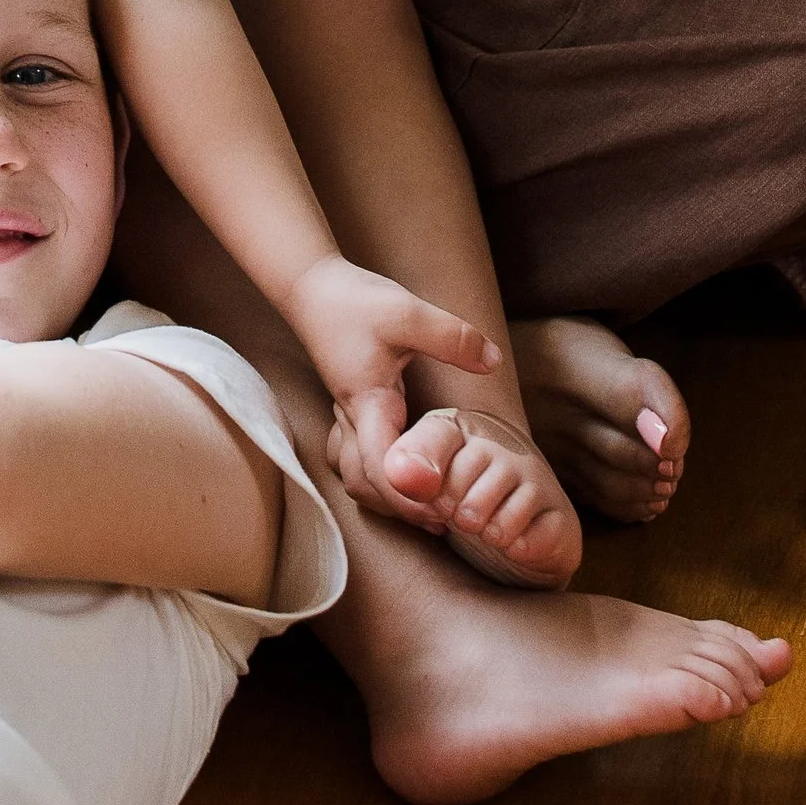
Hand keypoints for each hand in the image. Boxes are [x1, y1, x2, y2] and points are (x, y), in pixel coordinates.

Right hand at [286, 253, 499, 522]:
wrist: (312, 288)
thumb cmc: (355, 303)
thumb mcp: (408, 313)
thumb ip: (452, 338)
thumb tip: (493, 362)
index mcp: (368, 404)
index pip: (381, 469)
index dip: (410, 495)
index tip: (443, 505)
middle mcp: (354, 420)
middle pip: (366, 486)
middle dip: (403, 508)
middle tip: (450, 516)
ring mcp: (349, 419)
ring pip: (357, 480)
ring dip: (388, 499)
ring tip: (433, 507)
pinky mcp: (351, 413)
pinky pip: (356, 463)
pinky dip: (378, 482)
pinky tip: (410, 477)